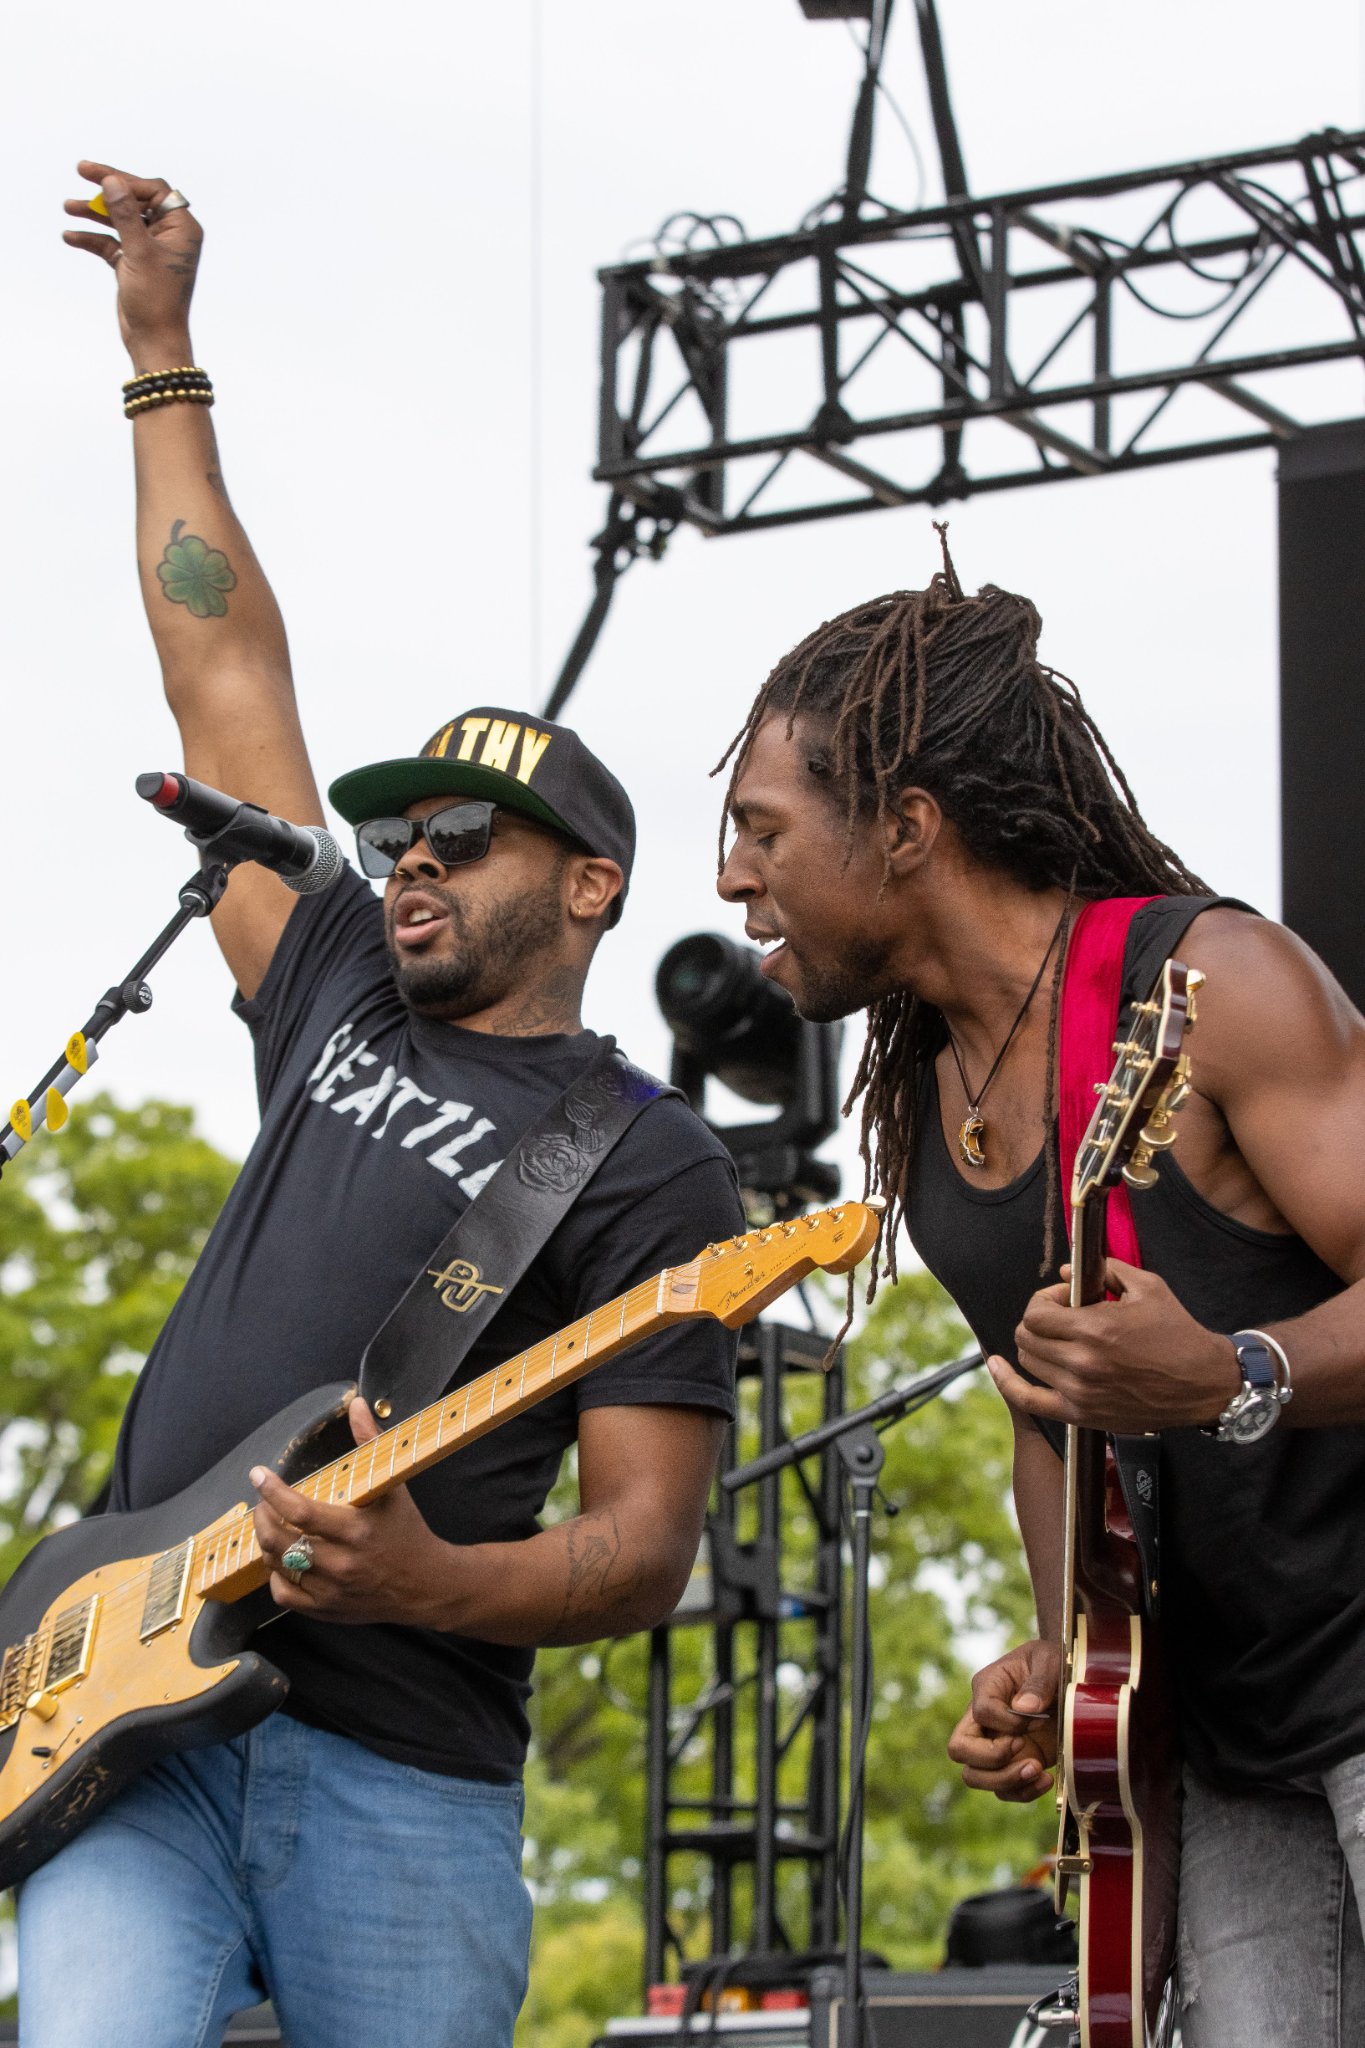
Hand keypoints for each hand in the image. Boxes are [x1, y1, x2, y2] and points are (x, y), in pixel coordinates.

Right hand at [62, 160, 201, 361]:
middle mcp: (168, 236)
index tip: (98, 176)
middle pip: (135, 200)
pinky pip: (111, 242)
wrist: (153, 341)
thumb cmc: (156, 300)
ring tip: (67, 207)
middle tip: (80, 171)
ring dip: (94, 213)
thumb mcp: (139, 252)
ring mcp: (150, 249)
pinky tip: (71, 236)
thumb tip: (112, 181)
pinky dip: (92, 238)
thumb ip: (125, 214)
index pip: (154, 190)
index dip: (126, 180)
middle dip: (107, 190)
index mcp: (181, 229)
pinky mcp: (133, 263)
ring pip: (120, 220)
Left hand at [251, 1399, 459, 1626]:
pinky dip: (275, 1574)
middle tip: (261, 1501)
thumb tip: (357, 1405)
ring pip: (278, 1566)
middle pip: (280, 1540)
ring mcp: (332, 1590)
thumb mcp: (392, 1487)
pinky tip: (282, 1558)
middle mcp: (341, 1563)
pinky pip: (285, 1594)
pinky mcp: (326, 1610)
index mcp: (356, 1530)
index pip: (299, 1511)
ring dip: (266, 1541)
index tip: (259, 1474)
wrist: (426, 1585)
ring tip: (269, 1524)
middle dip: (261, 1516)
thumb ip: (370, 1443)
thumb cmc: (407, 1530)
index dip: (272, 1491)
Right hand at [947, 1638, 1060, 1802]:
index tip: (1034, 1719)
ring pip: (975, 1776)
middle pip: (959, 1749)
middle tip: (1024, 1748)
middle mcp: (983, 1720)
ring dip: (1006, 1781)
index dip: (1005, 1722)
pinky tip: (1046, 1779)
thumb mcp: (1049, 1662)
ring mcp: (995, 1744)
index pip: (981, 1712)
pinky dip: (1023, 1792)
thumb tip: (1024, 1708)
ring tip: (1037, 1770)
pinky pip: (1004, 1790)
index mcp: (987, 1687)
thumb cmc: (1051, 1663)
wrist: (1064, 1680)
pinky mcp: (1012, 1763)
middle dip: (991, 1759)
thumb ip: (1039, 1681)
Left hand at [987, 1260, 1240, 1432]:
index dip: (1044, 1300)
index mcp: (1095, 1329)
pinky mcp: (1082, 1414)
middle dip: (1039, 1320)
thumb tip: (1069, 1272)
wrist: (1204, 1383)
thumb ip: (1105, 1271)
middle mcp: (1082, 1363)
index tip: (1062, 1299)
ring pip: (1027, 1362)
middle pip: (1026, 1336)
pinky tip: (997, 1368)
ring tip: (1057, 1339)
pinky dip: (1009, 1384)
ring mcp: (1079, 1392)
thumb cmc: (1178, 1334)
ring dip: (1035, 1345)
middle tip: (1062, 1318)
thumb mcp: (1147, 1288)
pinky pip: (1029, 1401)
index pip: (1036, 1312)